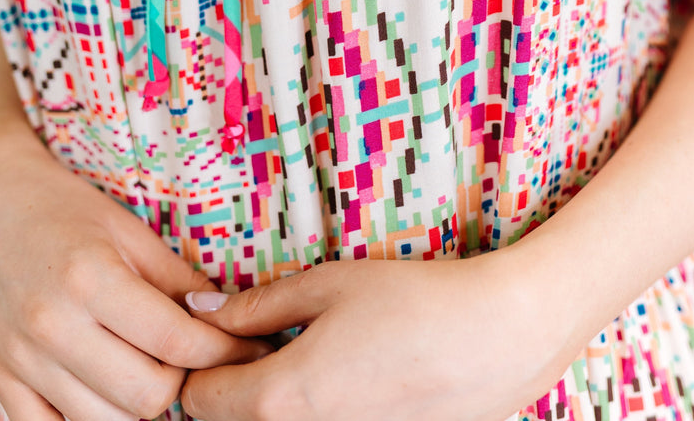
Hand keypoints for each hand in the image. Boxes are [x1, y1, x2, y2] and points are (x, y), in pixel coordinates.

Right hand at [0, 123, 270, 420]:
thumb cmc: (63, 209)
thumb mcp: (129, 230)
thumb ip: (176, 279)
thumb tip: (225, 317)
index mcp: (92, 279)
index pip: (174, 342)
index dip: (222, 351)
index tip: (247, 347)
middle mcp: (53, 326)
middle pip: (146, 397)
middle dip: (184, 381)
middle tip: (194, 357)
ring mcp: (22, 360)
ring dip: (140, 405)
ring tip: (151, 369)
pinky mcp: (0, 380)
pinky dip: (89, 419)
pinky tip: (107, 389)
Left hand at [181, 248, 576, 420]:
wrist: (497, 340)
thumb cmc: (412, 303)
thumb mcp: (328, 285)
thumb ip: (256, 304)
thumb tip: (199, 308)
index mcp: (278, 398)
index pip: (196, 398)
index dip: (201, 359)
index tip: (225, 329)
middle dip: (230, 384)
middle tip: (262, 340)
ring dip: (269, 403)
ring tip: (307, 358)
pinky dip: (311, 412)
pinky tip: (342, 378)